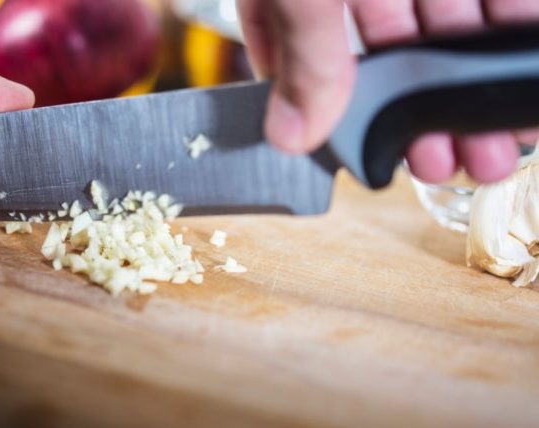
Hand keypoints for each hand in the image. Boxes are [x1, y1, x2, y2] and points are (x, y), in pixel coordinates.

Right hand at [238, 0, 538, 183]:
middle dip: (414, 116)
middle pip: (382, 55)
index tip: (363, 156)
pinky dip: (514, 27)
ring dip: (468, 84)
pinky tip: (525, 62)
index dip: (330, 113)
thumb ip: (304, 50)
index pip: (296, 58)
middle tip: (441, 164)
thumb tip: (290, 136)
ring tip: (495, 139)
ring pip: (443, 26)